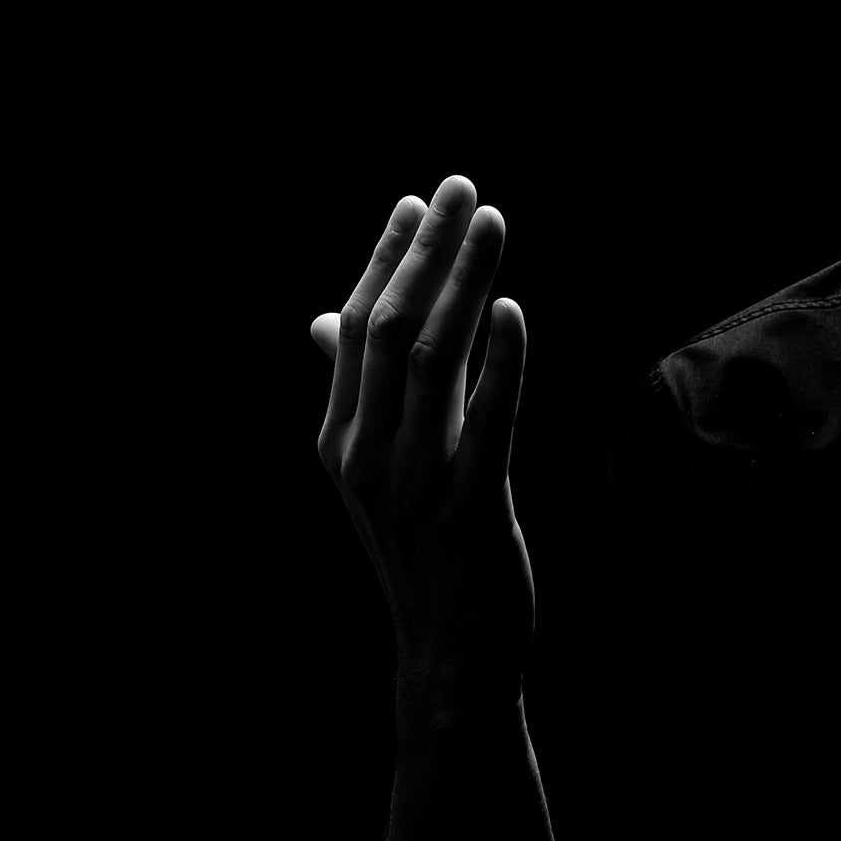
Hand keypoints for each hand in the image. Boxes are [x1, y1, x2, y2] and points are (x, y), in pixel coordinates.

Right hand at [313, 175, 532, 708]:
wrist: (448, 652)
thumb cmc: (422, 551)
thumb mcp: (377, 470)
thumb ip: (359, 395)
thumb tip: (325, 320)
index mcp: (338, 439)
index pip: (354, 328)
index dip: (385, 259)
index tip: (417, 202)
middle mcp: (365, 455)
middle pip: (391, 329)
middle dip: (427, 251)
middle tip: (462, 188)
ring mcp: (415, 482)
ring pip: (437, 359)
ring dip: (466, 282)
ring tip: (493, 224)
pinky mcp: (473, 507)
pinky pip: (489, 420)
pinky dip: (503, 360)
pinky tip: (514, 310)